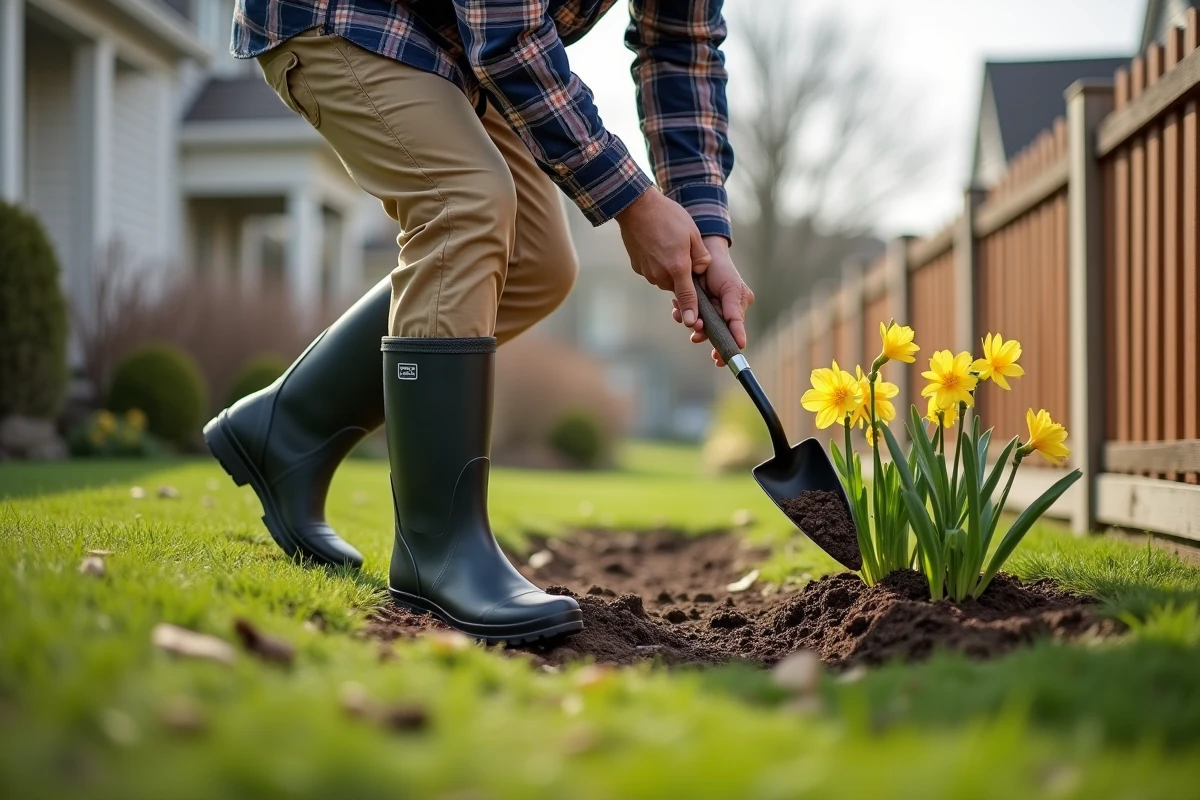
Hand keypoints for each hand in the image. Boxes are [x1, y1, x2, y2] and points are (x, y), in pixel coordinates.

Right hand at [616, 189, 708, 336]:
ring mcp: (647, 272)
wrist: (636, 207)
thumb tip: (701, 270)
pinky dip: (658, 264)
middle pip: (677, 287)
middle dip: (683, 279)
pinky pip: (653, 272)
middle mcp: (660, 274)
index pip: (687, 296)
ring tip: (669, 247)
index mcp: (677, 267)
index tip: (691, 324)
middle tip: (684, 257)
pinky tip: (657, 246)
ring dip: (670, 271)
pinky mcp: (637, 267)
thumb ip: (700, 256)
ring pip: (664, 280)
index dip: (691, 312)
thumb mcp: (692, 233)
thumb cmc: (668, 217)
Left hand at [671, 236, 753, 366]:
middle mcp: (723, 311)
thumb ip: (734, 313)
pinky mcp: (693, 304)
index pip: (733, 334)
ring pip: (698, 326)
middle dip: (703, 334)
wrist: (703, 250)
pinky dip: (681, 313)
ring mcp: (708, 309)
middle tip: (695, 337)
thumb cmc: (721, 268)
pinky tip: (676, 307)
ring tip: (683, 315)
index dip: (726, 349)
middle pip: (714, 333)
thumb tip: (741, 340)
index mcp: (737, 309)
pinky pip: (686, 315)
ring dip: (691, 322)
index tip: (719, 359)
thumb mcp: (731, 290)